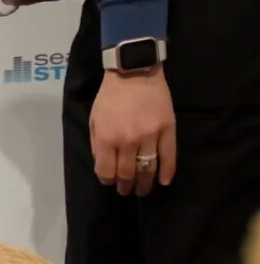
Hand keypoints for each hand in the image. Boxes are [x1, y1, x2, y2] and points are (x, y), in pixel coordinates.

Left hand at [89, 67, 175, 196]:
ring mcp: (149, 136)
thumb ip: (96, 145)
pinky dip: (167, 172)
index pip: (106, 171)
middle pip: (127, 174)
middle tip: (126, 191)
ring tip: (142, 190)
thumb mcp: (93, 120)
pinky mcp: (167, 130)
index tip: (110, 181)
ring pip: (147, 170)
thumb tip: (103, 166)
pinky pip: (169, 156)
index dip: (107, 180)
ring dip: (145, 184)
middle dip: (125, 187)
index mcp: (106, 139)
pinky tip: (163, 181)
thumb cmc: (110, 96)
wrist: (134, 72)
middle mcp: (127, 141)